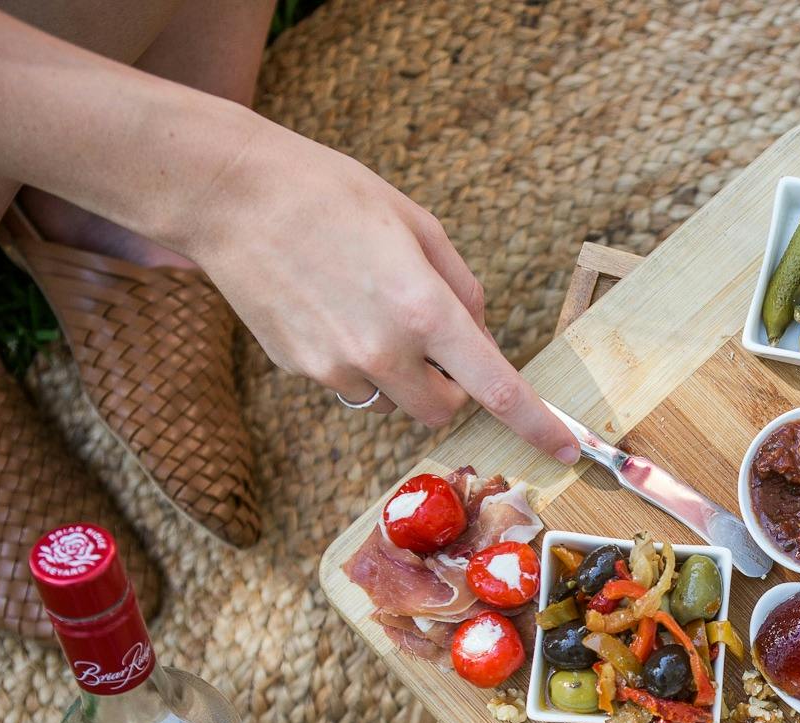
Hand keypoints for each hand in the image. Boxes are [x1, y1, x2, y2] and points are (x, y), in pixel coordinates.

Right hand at [178, 120, 577, 462]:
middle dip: (450, 387)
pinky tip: (328, 305)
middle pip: (442, 410)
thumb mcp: (419, 226)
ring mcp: (338, 367)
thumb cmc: (332, 196)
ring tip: (365, 306)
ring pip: (392, 400)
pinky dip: (354, 360)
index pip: (497, 389)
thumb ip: (462, 289)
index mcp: (425, 310)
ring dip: (399, 374)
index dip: (538, 425)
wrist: (232, 195)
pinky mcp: (301, 370)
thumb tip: (481, 340)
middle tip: (432, 339)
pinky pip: (348, 383)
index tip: (566, 449)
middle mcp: (384, 352)